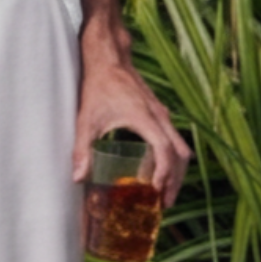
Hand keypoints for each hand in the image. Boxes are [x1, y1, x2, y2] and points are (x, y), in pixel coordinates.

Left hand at [73, 50, 190, 206]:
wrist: (109, 59)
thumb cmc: (99, 86)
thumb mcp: (87, 118)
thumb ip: (83, 148)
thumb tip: (78, 178)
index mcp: (146, 118)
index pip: (165, 150)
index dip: (164, 173)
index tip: (156, 191)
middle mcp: (160, 116)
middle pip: (181, 154)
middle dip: (175, 180)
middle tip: (165, 203)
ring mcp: (163, 114)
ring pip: (181, 147)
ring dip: (177, 171)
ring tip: (165, 192)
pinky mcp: (160, 113)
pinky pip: (175, 139)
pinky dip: (173, 158)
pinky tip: (159, 170)